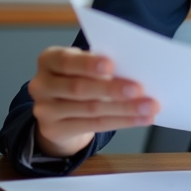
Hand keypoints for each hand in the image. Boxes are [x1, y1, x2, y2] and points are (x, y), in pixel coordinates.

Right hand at [27, 46, 159, 157]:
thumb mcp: (83, 66)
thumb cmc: (78, 77)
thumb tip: (135, 70)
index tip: (112, 65)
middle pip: (79, 88)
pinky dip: (122, 121)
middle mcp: (41, 84)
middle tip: (140, 89)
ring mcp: (45, 110)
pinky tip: (141, 119)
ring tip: (149, 106)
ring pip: (90, 109)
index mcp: (48, 60)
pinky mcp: (54, 130)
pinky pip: (93, 126)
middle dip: (112, 89)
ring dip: (124, 108)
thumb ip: (100, 66)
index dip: (88, 64)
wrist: (58, 110)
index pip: (66, 61)